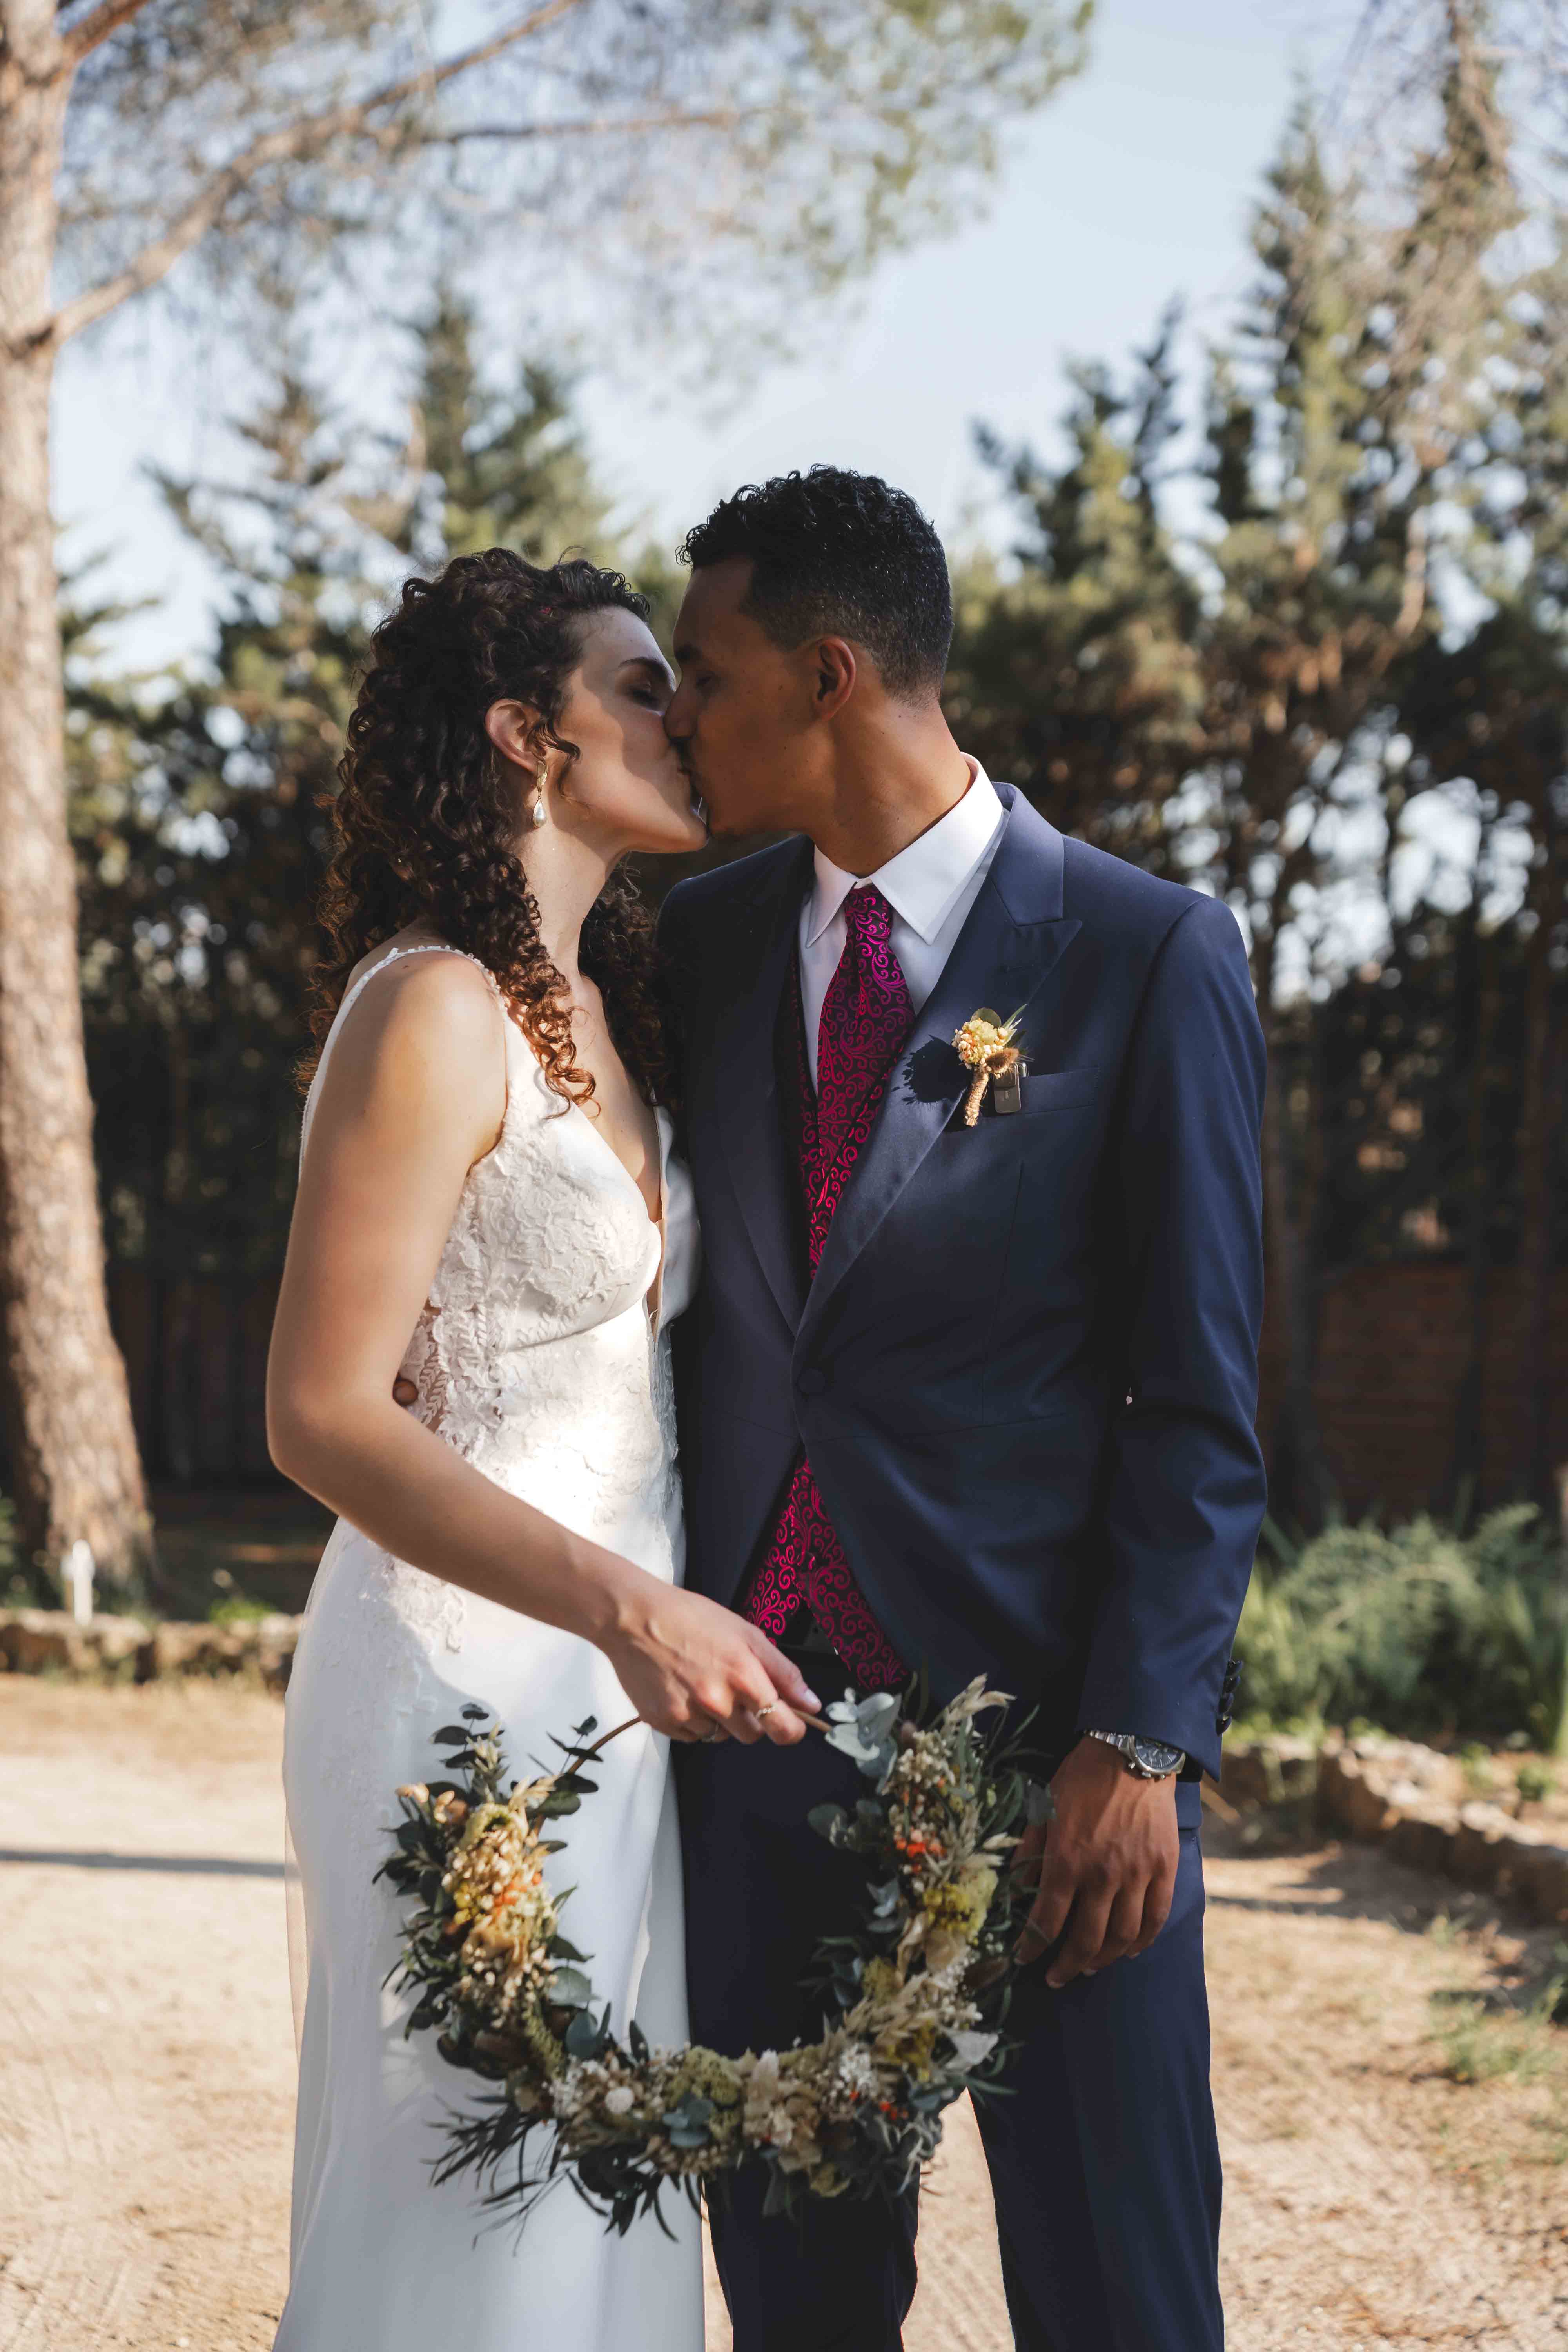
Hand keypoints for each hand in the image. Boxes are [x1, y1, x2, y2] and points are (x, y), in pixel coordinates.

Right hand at [597, 1574, 821, 1748]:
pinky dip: (693, 1720)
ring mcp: (689, 1714)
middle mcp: (717, 1701)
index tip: (790, 1724)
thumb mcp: (747, 1634)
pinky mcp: (665, 1722)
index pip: (783, 1728)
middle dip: (750, 1717)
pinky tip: (683, 1690)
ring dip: (720, 1719)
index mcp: (744, 1676)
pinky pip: (692, 1736)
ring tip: (702, 1683)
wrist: (634, 1618)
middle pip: (752, 1735)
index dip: (792, 1729)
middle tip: (734, 1688)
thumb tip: (810, 1703)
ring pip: (720, 1736)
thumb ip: (783, 1672)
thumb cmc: (690, 1618)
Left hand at [1011, 1737, 1177, 1987]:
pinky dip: (1142, 1942)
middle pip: (1085, 1939)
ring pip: (1122, 1937)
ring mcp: (1137, 1875)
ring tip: (1089, 1967)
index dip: (1032, 1947)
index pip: (1046, 1921)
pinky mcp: (1164, 1869)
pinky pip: (1155, 1918)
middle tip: (1056, 1977)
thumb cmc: (1081, 1778)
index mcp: (1067, 1861)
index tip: (1024, 1959)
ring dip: (1103, 1960)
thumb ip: (1030, 1850)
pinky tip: (1130, 1951)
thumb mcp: (1044, 1808)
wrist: (1132, 1752)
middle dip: (1066, 1965)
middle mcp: (1102, 1875)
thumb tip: (1017, 1886)